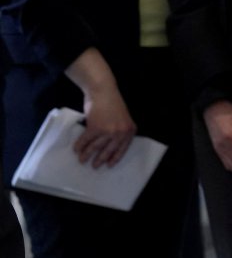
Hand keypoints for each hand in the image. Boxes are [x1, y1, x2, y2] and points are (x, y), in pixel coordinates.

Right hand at [63, 47, 135, 167]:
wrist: (103, 91)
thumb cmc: (111, 103)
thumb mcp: (122, 118)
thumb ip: (119, 130)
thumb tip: (109, 144)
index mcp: (129, 131)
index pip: (123, 149)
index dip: (115, 157)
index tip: (109, 165)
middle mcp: (120, 133)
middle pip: (109, 150)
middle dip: (100, 159)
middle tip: (95, 166)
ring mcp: (108, 131)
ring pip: (96, 147)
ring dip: (87, 154)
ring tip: (82, 160)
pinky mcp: (95, 128)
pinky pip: (86, 140)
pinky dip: (80, 145)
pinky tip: (76, 149)